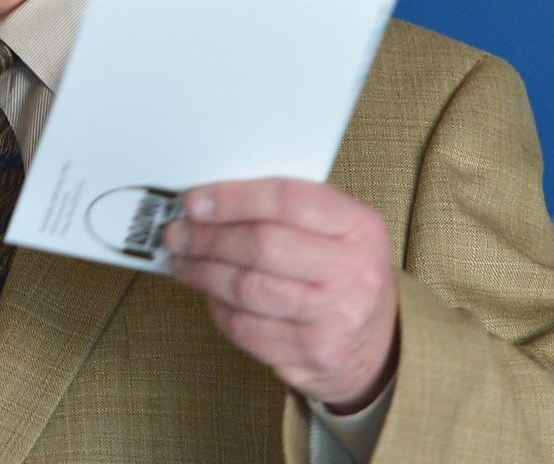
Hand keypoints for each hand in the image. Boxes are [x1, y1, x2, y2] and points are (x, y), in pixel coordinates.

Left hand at [164, 177, 398, 411]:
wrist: (375, 345)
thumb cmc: (343, 275)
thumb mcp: (339, 231)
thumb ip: (286, 210)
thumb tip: (212, 201)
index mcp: (359, 227)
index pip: (288, 200)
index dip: (233, 198)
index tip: (195, 201)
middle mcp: (352, 272)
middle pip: (262, 245)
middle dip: (208, 237)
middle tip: (178, 233)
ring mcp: (332, 318)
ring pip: (247, 289)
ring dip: (202, 272)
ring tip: (183, 261)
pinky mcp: (308, 355)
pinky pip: (245, 327)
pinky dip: (218, 308)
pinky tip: (210, 294)